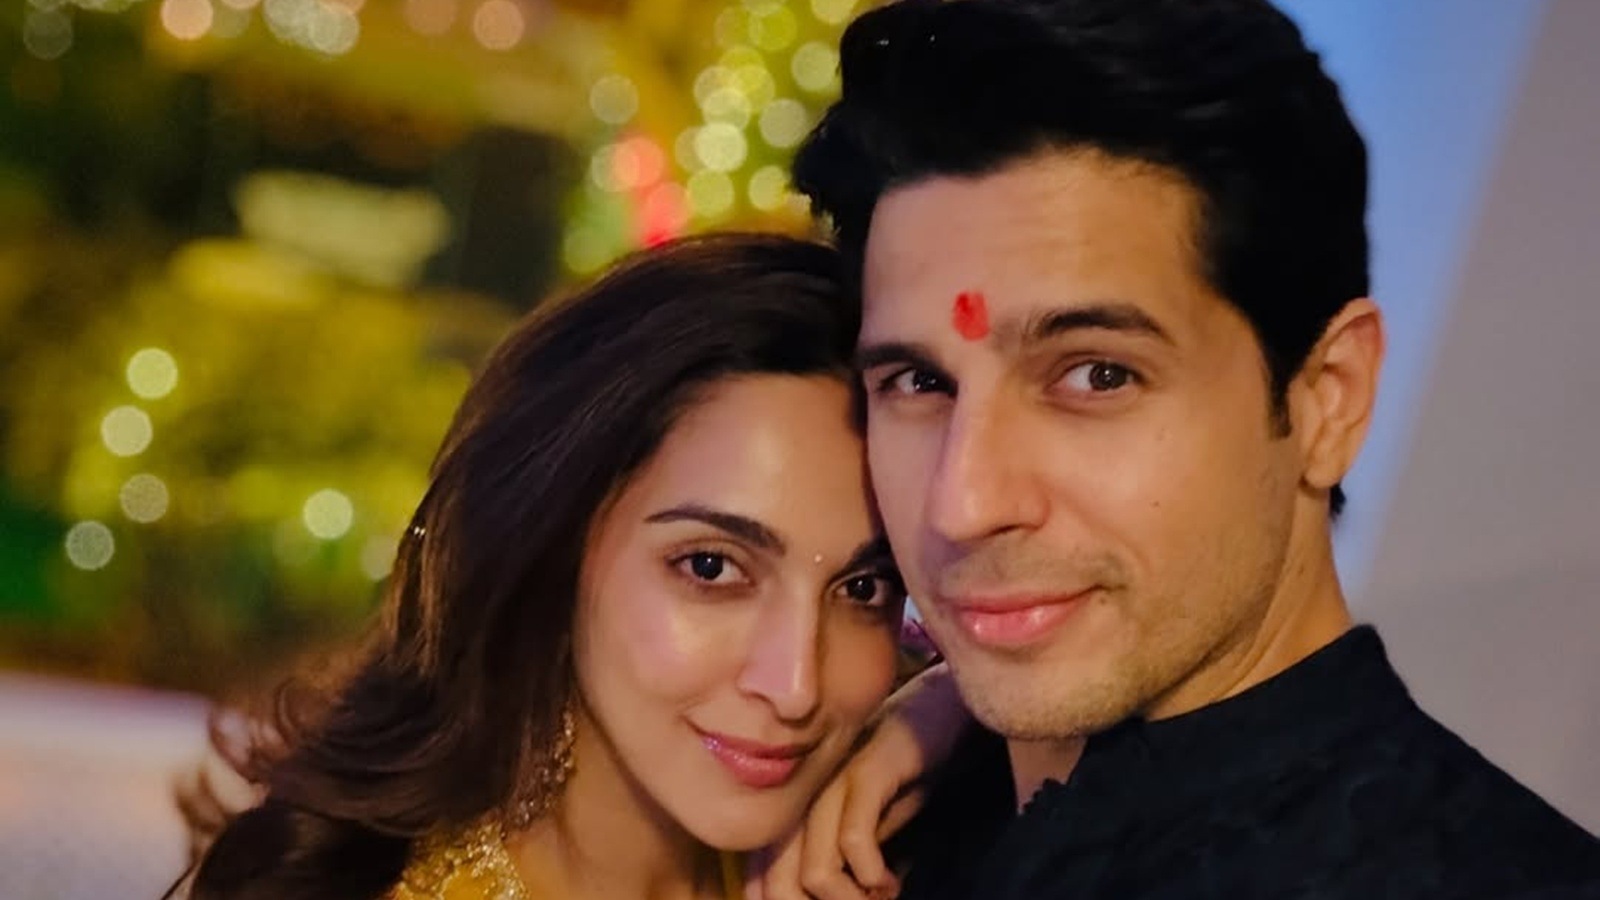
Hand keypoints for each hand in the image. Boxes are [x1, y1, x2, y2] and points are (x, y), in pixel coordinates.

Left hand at [747, 663, 970, 899]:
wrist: (937, 714)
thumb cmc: (897, 777)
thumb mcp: (864, 828)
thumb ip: (836, 862)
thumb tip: (819, 899)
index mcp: (791, 813)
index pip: (762, 883)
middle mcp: (799, 799)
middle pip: (781, 887)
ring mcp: (830, 783)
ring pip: (815, 872)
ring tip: (882, 896)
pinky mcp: (865, 772)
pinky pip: (853, 839)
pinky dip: (873, 874)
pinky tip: (890, 879)